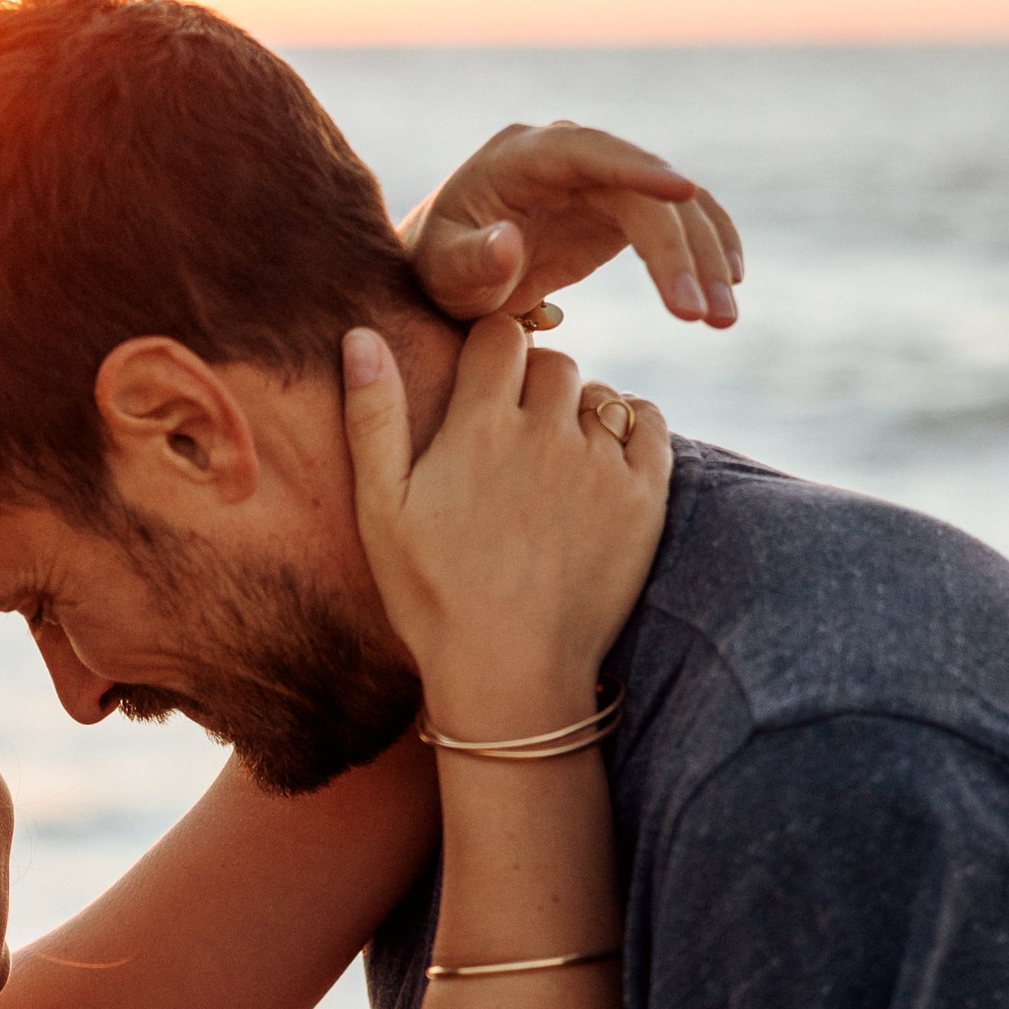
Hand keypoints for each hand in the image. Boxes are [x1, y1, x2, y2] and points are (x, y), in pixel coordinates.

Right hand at [343, 321, 668, 730]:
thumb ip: (373, 417)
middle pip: (552, 362)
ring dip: (577, 409)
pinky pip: (648, 424)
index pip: (497, 336)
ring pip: (598, 395)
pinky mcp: (643, 498)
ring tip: (553, 456)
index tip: (482, 378)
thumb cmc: (431, 596)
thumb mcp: (380, 510)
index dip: (488, 348)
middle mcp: (545, 432)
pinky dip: (629, 426)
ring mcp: (600, 464)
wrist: (510, 673)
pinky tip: (601, 457)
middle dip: (533, 380)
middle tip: (514, 429)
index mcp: (478, 426)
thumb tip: (360, 335)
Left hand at [401, 122, 742, 328]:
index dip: (636, 168)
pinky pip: (675, 219)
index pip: (588, 151)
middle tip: (704, 314)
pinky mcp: (620, 206)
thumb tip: (509, 242)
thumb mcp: (444, 274)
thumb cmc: (437, 273)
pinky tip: (729, 287)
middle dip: (681, 249)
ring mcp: (600, 177)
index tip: (684, 192)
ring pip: (671, 207)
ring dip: (704, 259)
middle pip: (642, 190)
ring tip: (722, 320)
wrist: (447, 277)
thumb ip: (472, 260)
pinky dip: (705, 248)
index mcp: (521, 157)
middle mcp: (570, 155)